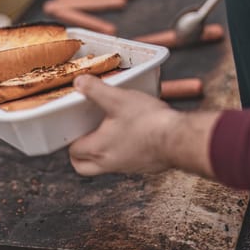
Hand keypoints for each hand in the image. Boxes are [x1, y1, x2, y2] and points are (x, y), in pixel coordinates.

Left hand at [69, 74, 218, 177]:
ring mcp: (128, 167)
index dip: (70, 139)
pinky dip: (122, 152)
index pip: (73, 152)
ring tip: (109, 131)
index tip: (75, 126)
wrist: (179, 139)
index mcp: (99, 149)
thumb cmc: (148, 121)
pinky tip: (132, 135)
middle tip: (84, 136)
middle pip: (83, 167)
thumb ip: (95, 90)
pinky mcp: (144, 166)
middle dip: (79, 154)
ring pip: (104, 166)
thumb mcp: (118, 98)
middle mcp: (110, 164)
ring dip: (101, 152)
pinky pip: (125, 163)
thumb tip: (79, 82)